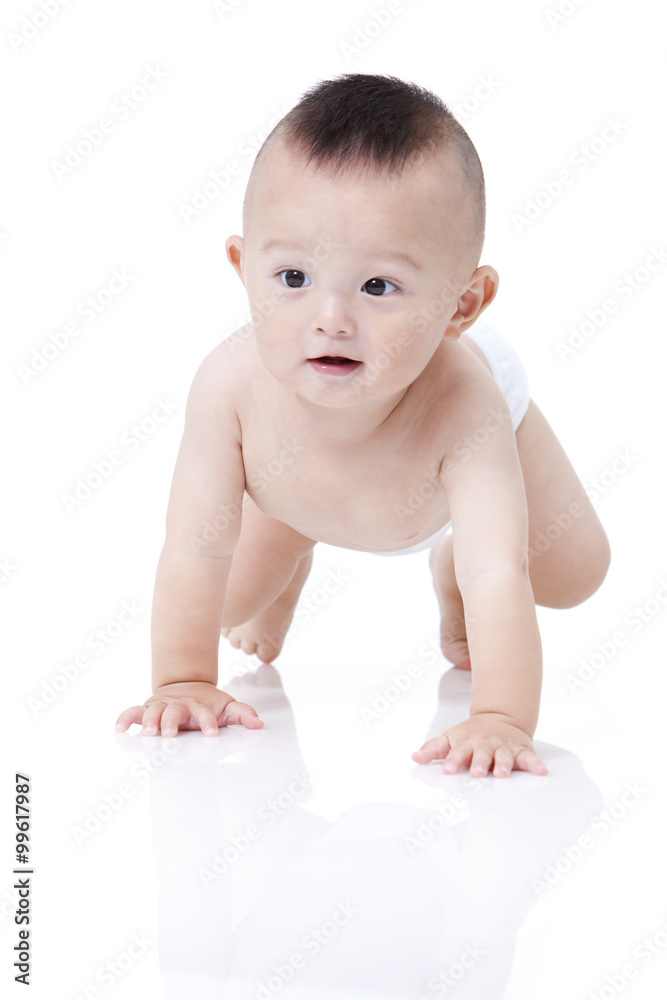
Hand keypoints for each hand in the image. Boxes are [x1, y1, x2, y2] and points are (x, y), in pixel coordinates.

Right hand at [115, 681, 263, 736]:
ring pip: (153, 712)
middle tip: (171, 733)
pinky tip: (120, 728)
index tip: (212, 734)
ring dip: (149, 721)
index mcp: (199, 707)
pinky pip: (133, 712)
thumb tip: (258, 724)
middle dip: (172, 722)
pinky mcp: (147, 709)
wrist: (186, 686)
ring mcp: (162, 707)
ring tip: (147, 732)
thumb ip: (242, 714)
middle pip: (174, 712)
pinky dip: (125, 718)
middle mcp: (179, 706)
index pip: (205, 714)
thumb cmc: (207, 704)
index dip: (208, 723)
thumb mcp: (227, 707)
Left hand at [411, 713, 547, 777]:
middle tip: (476, 773)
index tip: (447, 770)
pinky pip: (530, 759)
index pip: (457, 753)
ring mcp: (503, 748)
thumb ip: (433, 750)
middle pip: (481, 755)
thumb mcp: (450, 739)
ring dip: (503, 765)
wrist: (500, 719)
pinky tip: (541, 772)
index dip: (452, 761)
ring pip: (504, 757)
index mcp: (466, 745)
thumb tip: (414, 758)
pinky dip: (536, 765)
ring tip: (502, 773)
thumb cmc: (471, 735)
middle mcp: (485, 746)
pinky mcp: (521, 751)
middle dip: (479, 764)